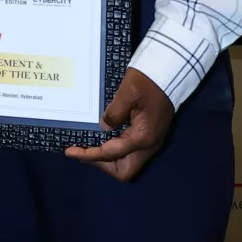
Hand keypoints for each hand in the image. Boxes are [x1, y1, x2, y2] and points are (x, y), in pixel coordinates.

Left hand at [65, 66, 174, 180]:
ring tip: (90, 147)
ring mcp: (152, 141)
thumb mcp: (127, 93)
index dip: (88, 155)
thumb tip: (103, 127)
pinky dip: (116, 150)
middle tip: (85, 151)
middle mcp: (149, 145)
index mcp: (142, 137)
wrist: (171, 71)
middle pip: (124, 171)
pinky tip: (104, 138)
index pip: (110, 154)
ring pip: (128, 162)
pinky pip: (131, 151)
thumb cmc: (149, 80)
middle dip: (102, 165)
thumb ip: (113, 114)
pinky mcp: (151, 134)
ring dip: (109, 159)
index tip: (70, 151)